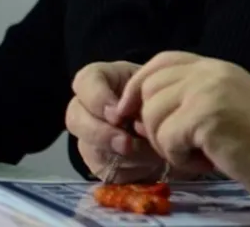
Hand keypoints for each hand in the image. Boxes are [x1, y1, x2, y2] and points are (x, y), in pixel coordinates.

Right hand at [66, 61, 165, 182]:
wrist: (175, 125)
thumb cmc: (163, 97)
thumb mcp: (158, 88)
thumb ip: (143, 98)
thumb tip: (136, 123)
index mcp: (103, 80)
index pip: (85, 81)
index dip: (97, 99)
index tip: (119, 113)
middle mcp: (89, 107)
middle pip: (75, 118)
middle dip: (101, 134)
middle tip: (126, 143)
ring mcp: (91, 136)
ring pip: (89, 148)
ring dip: (119, 155)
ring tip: (148, 155)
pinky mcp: (99, 162)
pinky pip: (104, 169)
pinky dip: (128, 169)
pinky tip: (148, 164)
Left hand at [114, 51, 249, 205]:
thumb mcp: (228, 105)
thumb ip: (194, 97)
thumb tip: (142, 109)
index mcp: (218, 67)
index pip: (162, 61)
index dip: (140, 85)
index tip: (133, 113)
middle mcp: (212, 71)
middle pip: (149, 88)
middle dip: (151, 124)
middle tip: (180, 146)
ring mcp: (209, 90)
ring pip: (152, 116)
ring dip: (168, 145)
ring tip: (200, 155)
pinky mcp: (206, 115)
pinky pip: (166, 139)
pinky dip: (181, 159)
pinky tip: (208, 161)